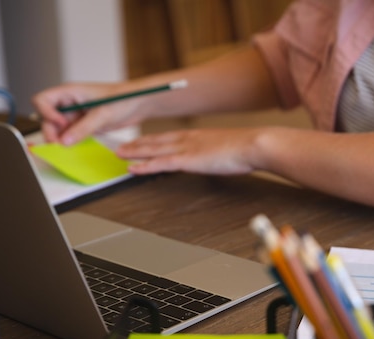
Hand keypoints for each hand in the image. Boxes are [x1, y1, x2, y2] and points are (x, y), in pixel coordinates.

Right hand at [31, 82, 142, 144]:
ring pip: (58, 129)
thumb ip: (82, 128)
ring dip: (60, 139)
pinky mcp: (84, 125)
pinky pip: (71, 135)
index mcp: (69, 92)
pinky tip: (76, 149)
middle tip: (60, 146)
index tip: (60, 124)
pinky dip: (71, 143)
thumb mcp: (102, 114)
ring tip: (68, 149)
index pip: (42, 100)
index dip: (46, 113)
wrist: (139, 104)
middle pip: (48, 118)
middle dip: (51, 132)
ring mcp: (76, 115)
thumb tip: (64, 141)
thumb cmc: (123, 99)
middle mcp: (69, 103)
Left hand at [116, 127, 263, 175]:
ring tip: (120, 154)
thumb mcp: (229, 148)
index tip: (140, 141)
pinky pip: (161, 163)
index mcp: (198, 136)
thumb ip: (218, 152)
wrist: (254, 145)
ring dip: (135, 152)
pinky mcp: (188, 160)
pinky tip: (133, 168)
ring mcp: (187, 148)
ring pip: (154, 150)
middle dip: (137, 144)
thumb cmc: (247, 149)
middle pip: (156, 141)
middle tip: (122, 147)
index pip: (169, 137)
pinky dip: (145, 165)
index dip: (151, 139)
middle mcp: (188, 139)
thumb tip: (218, 157)